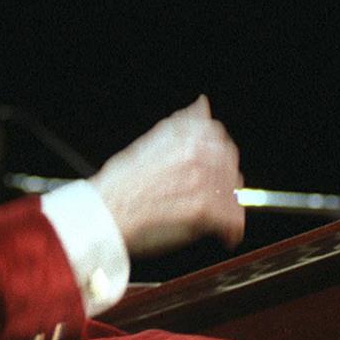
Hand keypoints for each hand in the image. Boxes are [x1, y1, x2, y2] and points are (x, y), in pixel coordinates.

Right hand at [90, 95, 243, 256]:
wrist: (107, 209)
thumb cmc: (121, 181)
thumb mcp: (151, 140)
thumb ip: (183, 123)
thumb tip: (202, 104)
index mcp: (185, 135)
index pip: (218, 137)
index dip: (218, 155)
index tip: (215, 167)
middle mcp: (195, 153)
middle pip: (229, 165)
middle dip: (226, 182)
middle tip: (218, 196)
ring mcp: (199, 179)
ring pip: (232, 192)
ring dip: (229, 207)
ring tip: (220, 220)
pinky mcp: (200, 207)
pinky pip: (229, 217)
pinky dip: (231, 228)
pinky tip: (226, 235)